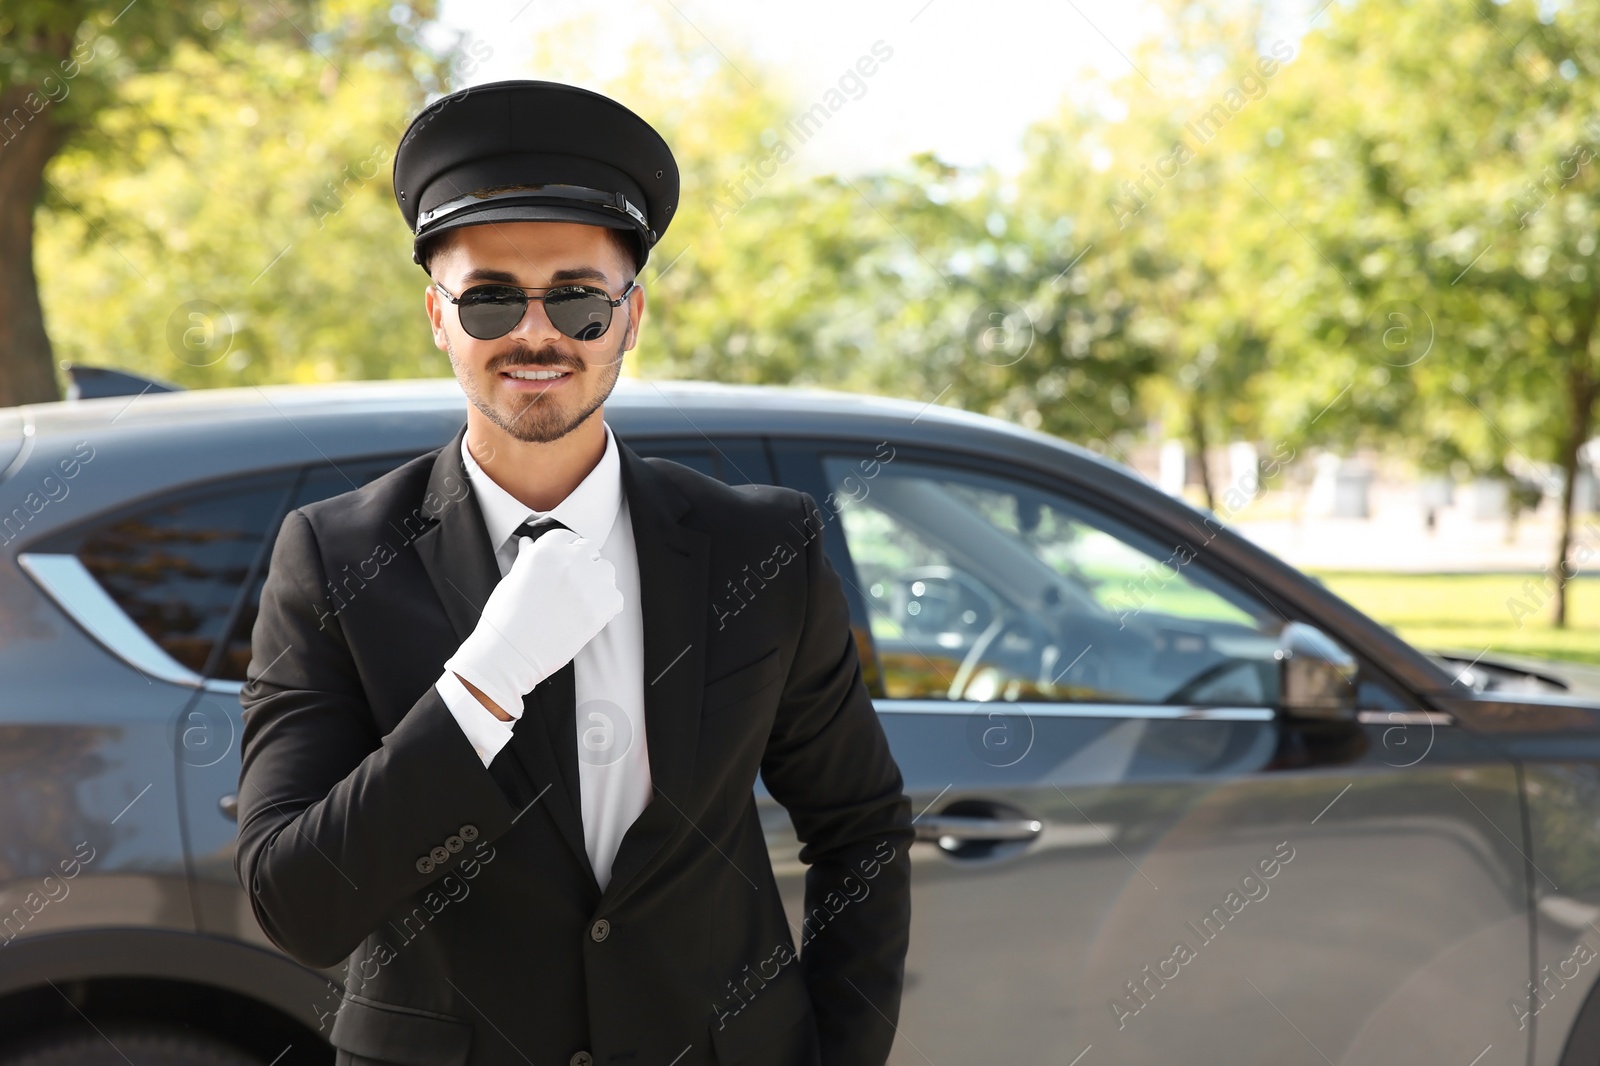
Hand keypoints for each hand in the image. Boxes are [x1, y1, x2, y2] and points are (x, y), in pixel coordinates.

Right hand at [444, 529, 622, 718]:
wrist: (509, 655)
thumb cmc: (505, 619)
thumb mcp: (512, 580)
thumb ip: (527, 559)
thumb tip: (529, 544)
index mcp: (547, 550)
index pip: (567, 537)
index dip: (565, 552)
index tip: (563, 566)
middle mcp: (571, 560)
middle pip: (590, 550)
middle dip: (582, 565)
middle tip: (570, 588)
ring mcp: (590, 582)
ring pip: (606, 571)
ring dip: (597, 582)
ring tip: (577, 603)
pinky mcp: (603, 607)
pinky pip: (616, 598)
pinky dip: (605, 607)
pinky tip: (585, 617)